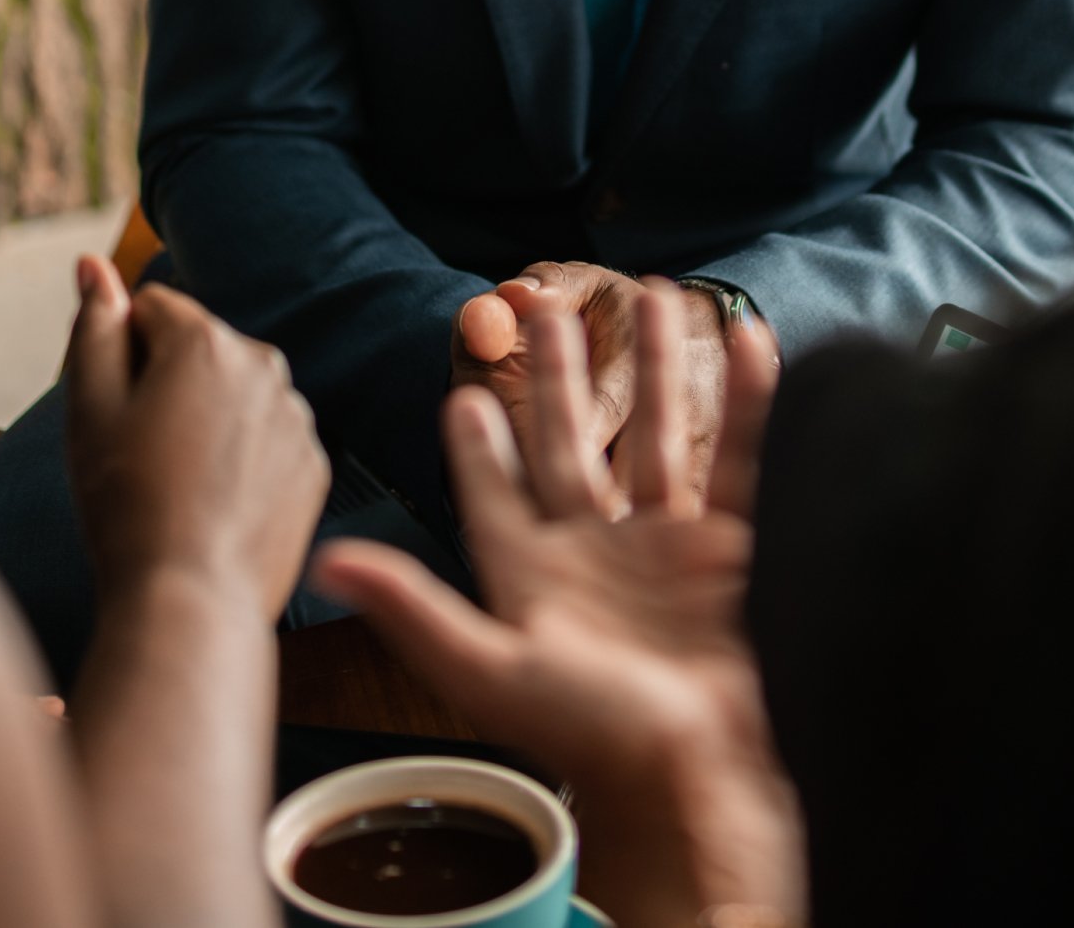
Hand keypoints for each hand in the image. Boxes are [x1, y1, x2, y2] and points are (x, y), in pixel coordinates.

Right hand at [63, 256, 328, 621]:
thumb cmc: (125, 504)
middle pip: (196, 350)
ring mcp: (296, 417)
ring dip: (205, 421)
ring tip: (176, 488)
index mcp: (206, 340)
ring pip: (233, 395)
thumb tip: (92, 262)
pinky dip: (240, 460)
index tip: (114, 415)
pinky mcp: (313, 465)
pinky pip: (265, 440)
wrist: (190, 602)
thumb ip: (93, 324)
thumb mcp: (88, 406)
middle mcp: (265, 363)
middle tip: (140, 457)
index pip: (150, 311)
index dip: (120, 359)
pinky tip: (213, 507)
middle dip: (166, 385)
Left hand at [321, 282, 802, 927]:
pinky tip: (744, 335)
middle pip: (572, 443)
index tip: (458, 394)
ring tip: (646, 291)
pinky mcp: (736, 550)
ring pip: (656, 434)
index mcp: (535, 577)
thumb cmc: (593, 741)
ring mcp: (668, 550)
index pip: (494, 494)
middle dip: (558, 376)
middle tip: (544, 304)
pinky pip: (739, 455)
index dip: (476, 451)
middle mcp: (599, 554)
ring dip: (652, 365)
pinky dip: (746, 397)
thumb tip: (327, 560)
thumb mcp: (492, 670)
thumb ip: (414, 609)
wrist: (704, 781)